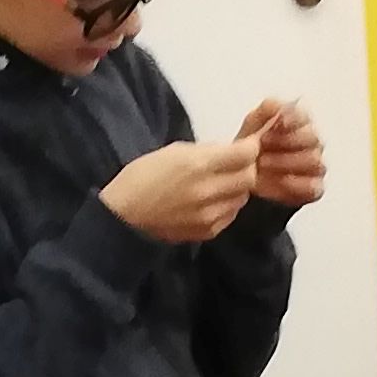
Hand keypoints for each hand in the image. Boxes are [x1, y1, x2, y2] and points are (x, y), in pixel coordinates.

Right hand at [101, 135, 260, 244]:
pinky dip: (228, 205)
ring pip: (242, 197)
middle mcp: (208, 191)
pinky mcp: (209, 231)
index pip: (245, 155)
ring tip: (221, 182)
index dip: (251, 147)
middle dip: (247, 168)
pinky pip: (231, 214)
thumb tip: (231, 151)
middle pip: (249, 178)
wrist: (125, 215)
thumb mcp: (174, 151)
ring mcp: (210, 215)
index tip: (248, 144)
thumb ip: (207, 152)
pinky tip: (212, 200)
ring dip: (237, 187)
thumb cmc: (144, 176)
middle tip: (237, 163)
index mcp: (198, 165)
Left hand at [239, 96, 327, 209]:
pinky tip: (280, 180)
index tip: (280, 122)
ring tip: (264, 163)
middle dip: (286, 141)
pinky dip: (298, 184)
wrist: (245, 178)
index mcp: (298, 124)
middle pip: (312, 138)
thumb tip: (278, 105)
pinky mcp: (313, 189)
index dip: (294, 118)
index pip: (306, 117)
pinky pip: (314, 187)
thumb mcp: (252, 124)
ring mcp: (314, 167)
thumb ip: (266, 109)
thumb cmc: (251, 149)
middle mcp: (310, 144)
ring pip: (314, 161)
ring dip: (286, 162)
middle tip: (263, 144)